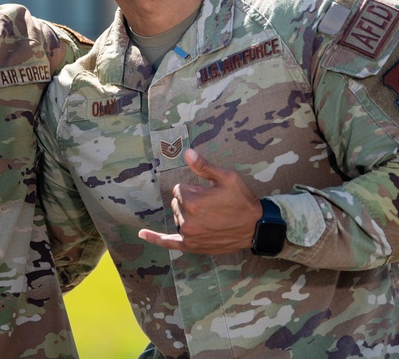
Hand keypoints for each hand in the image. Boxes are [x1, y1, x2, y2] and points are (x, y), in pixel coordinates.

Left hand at [138, 149, 260, 254]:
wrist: (256, 228)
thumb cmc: (242, 201)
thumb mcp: (227, 178)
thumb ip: (204, 166)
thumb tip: (186, 152)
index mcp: (193, 203)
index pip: (179, 189)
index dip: (194, 189)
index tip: (208, 193)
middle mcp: (187, 221)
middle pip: (176, 203)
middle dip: (190, 201)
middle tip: (211, 205)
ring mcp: (189, 236)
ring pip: (177, 217)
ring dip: (186, 214)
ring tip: (208, 216)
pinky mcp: (192, 246)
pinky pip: (170, 243)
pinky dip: (157, 238)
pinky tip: (142, 233)